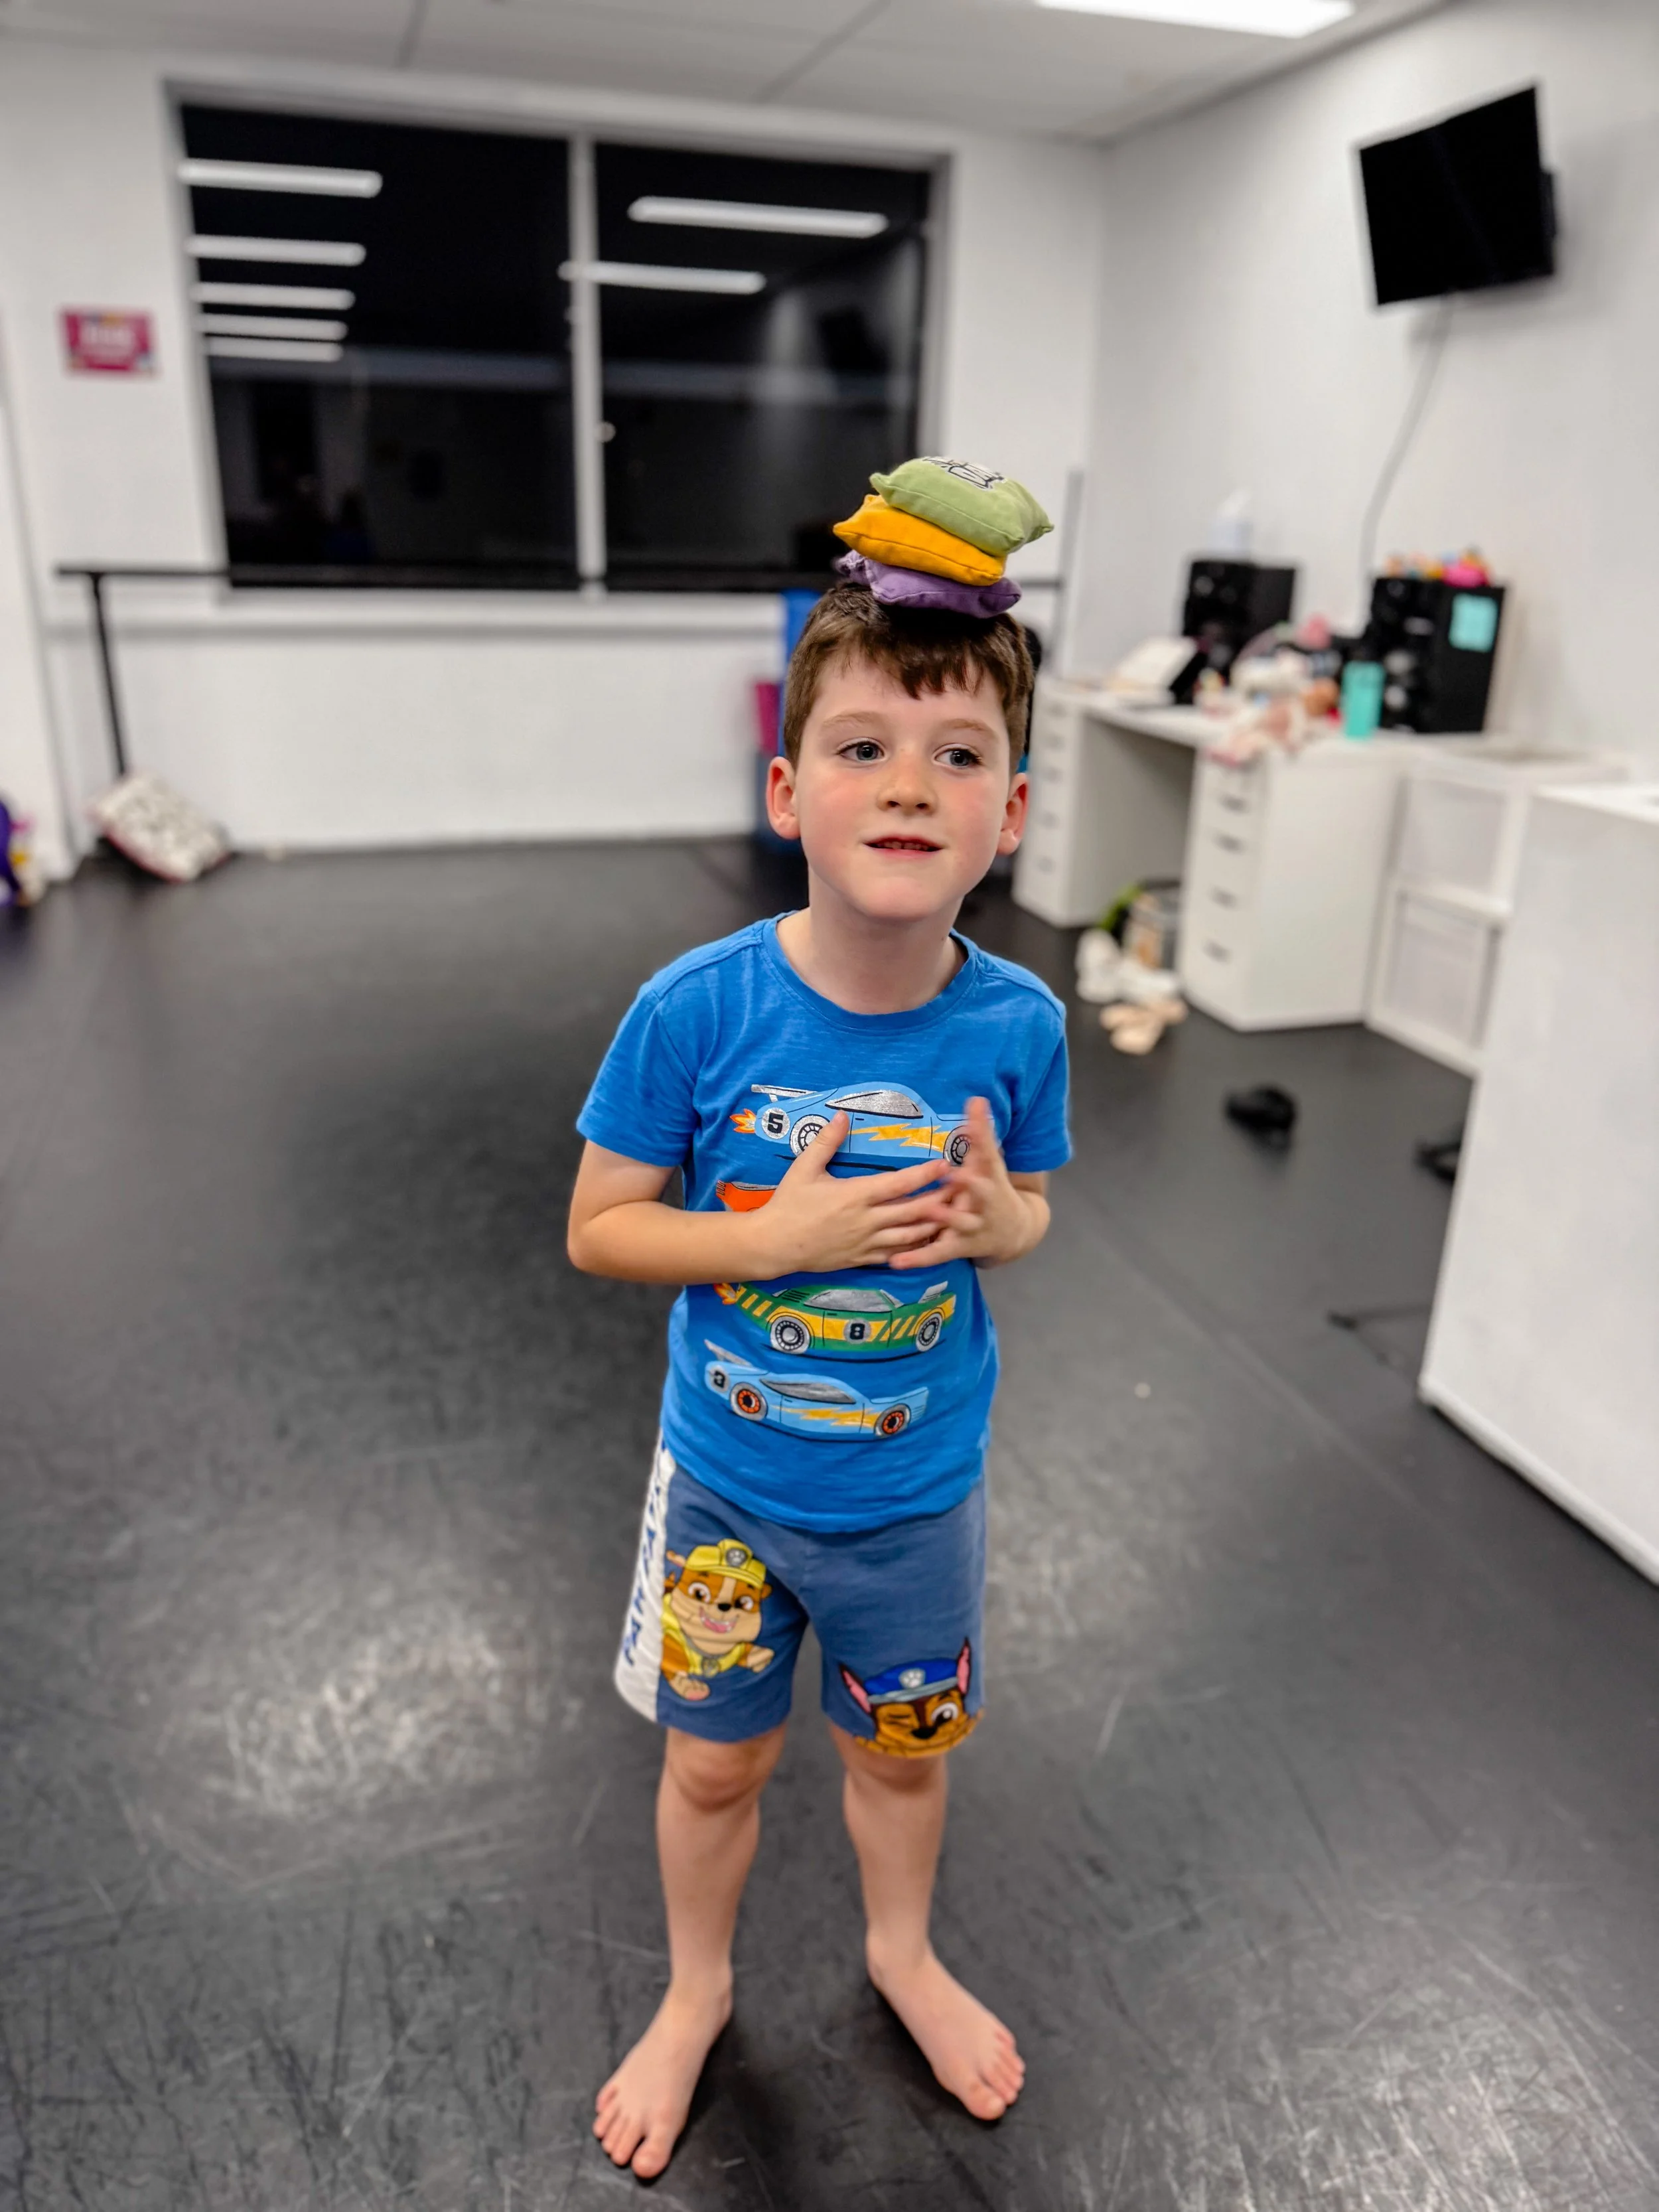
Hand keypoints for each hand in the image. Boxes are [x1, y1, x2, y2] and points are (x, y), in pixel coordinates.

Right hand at [745, 1114, 950, 1276]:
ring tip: (955, 1216)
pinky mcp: (862, 1258)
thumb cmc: (788, 1204)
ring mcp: (866, 1242)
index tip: (946, 1164)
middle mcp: (867, 1220)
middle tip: (964, 1191)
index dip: (926, 1174)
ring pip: (910, 1235)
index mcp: (856, 1195)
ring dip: (934, 1226)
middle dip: (941, 1200)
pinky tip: (930, 1242)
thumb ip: (825, 1141)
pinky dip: (916, 1248)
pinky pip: (896, 1254)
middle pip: (914, 1211)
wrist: (775, 1245)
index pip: (900, 1183)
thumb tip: (842, 1115)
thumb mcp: (804, 1168)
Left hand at [888, 1097, 1046, 1269]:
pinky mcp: (961, 1247)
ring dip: (945, 1218)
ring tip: (929, 1213)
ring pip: (959, 1222)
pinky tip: (896, 1261)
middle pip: (979, 1191)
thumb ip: (981, 1132)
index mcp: (989, 1175)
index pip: (988, 1152)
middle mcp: (985, 1201)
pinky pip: (937, 1253)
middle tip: (955, 1174)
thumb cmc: (993, 1187)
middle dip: (968, 1183)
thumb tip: (976, 1098)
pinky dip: (918, 1258)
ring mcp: (974, 1225)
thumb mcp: (990, 1161)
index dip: (982, 1135)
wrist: (1015, 1231)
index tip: (974, 1117)